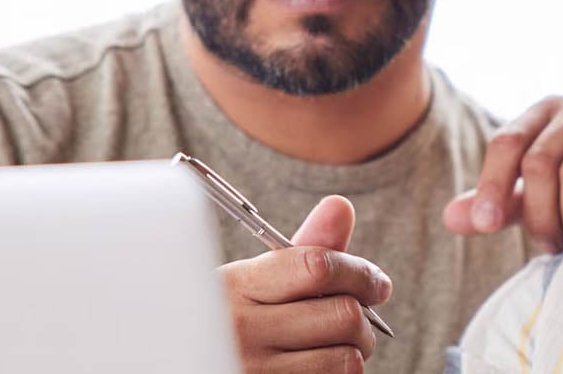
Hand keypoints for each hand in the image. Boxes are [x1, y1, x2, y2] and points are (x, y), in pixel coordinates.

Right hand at [218, 195, 391, 373]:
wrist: (183, 367)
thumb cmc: (231, 319)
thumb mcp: (255, 281)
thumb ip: (304, 249)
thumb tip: (341, 205)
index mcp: (236, 284)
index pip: (317, 267)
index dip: (360, 273)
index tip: (378, 284)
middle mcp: (241, 328)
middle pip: (342, 314)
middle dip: (365, 318)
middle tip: (361, 320)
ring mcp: (254, 369)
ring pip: (345, 357)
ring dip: (356, 351)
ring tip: (342, 345)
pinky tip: (322, 365)